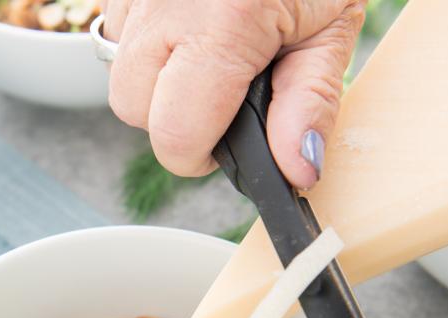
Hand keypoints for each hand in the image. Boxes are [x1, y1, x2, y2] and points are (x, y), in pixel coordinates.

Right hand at [100, 0, 364, 187]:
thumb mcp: (331, 27)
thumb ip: (311, 104)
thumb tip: (296, 172)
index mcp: (220, 24)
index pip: (174, 135)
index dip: (198, 155)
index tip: (223, 145)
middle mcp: (162, 4)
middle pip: (132, 110)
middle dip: (173, 118)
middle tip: (221, 94)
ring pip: (118, 73)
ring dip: (156, 80)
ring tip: (208, 51)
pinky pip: (116, 32)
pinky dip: (148, 42)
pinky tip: (187, 22)